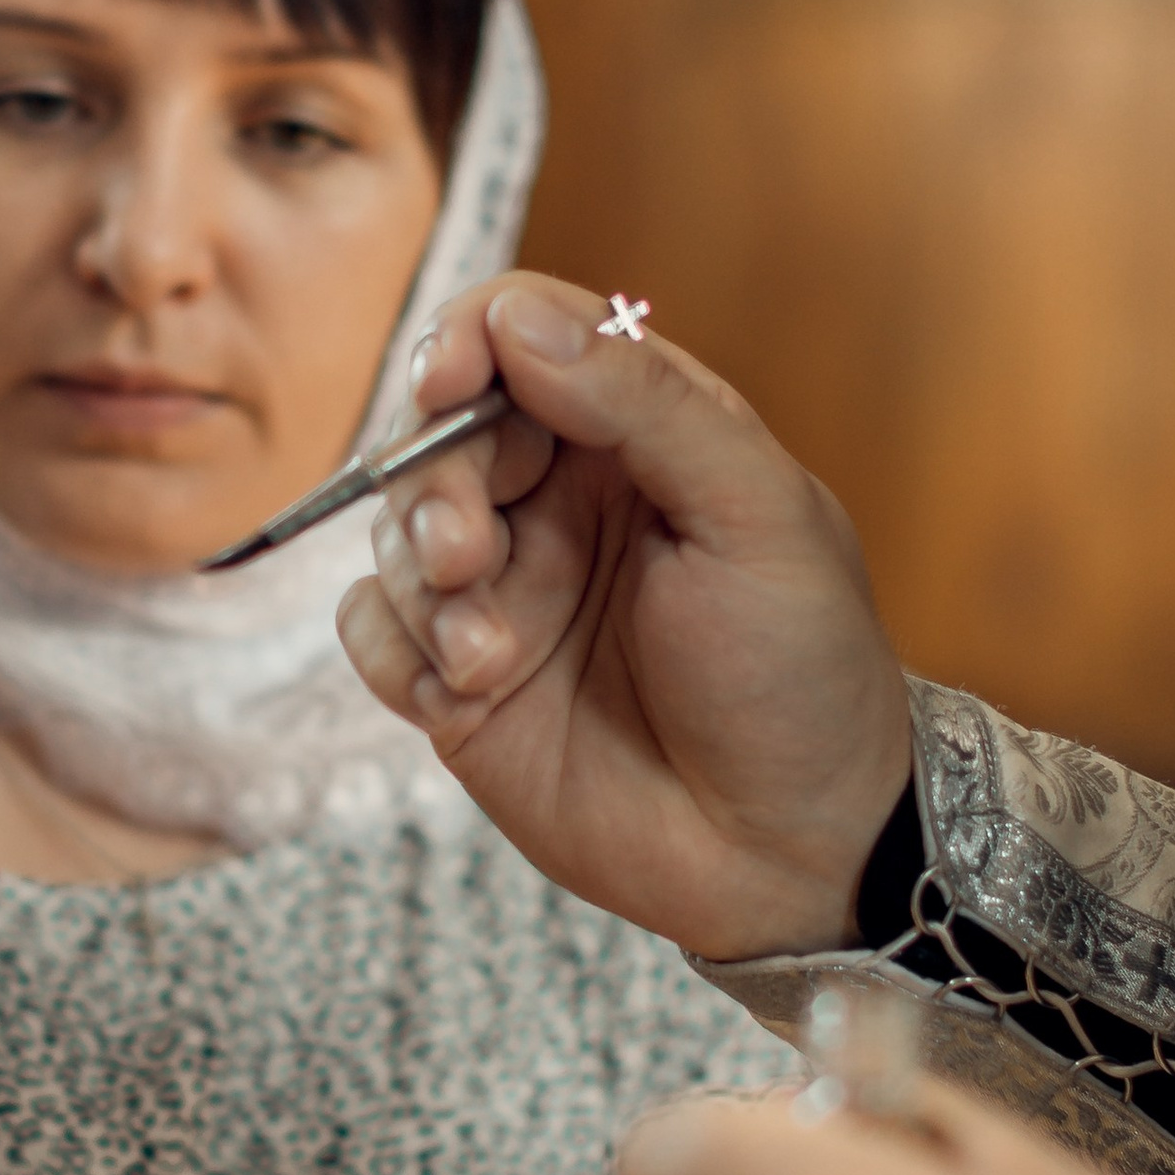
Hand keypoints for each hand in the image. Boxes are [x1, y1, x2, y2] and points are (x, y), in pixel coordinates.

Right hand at [335, 275, 911, 960]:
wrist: (791, 852)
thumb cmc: (800, 675)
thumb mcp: (756, 516)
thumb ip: (645, 405)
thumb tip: (518, 322)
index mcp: (639, 434)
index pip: (520, 336)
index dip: (465, 343)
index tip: (445, 385)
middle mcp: (561, 501)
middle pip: (438, 433)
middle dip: (434, 486)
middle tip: (466, 556)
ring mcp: (507, 590)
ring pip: (392, 533)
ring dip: (423, 584)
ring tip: (489, 657)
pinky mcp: (459, 681)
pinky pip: (373, 630)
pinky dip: (399, 651)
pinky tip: (466, 693)